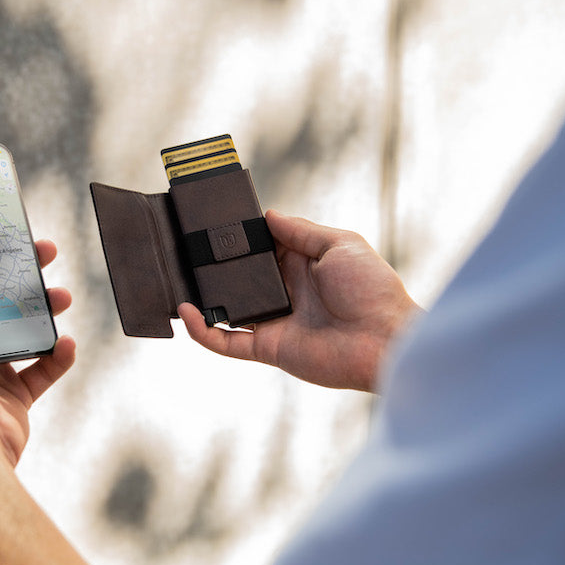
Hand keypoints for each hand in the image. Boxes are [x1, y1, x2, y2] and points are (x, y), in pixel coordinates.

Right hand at [178, 211, 421, 391]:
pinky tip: (188, 312)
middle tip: (189, 248)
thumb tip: (268, 215)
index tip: (216, 223)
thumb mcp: (340, 244)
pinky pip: (226, 342)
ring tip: (180, 279)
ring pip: (227, 310)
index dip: (242, 238)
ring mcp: (274, 322)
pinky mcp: (267, 349)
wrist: (384, 341)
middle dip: (216, 265)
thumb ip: (301, 231)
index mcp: (302, 265)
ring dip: (204, 298)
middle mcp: (285, 293)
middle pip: (241, 278)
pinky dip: (203, 331)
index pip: (263, 248)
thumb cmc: (372, 290)